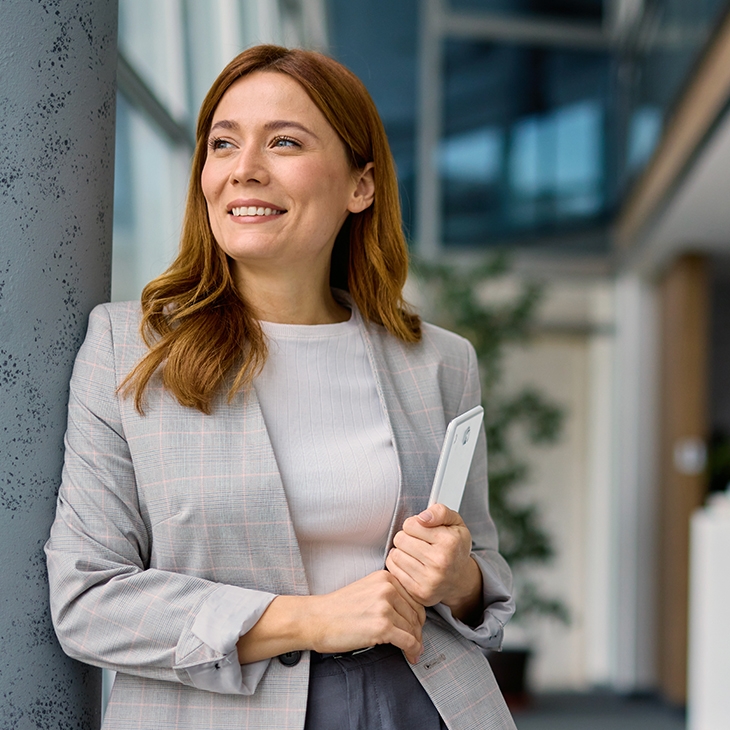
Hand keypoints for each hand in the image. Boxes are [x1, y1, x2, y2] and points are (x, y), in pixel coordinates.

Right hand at [237, 570, 424, 664]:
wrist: (316, 619)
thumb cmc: (337, 608)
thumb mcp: (367, 590)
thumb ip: (388, 595)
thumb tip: (411, 613)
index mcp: (385, 577)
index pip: (414, 597)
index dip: (417, 615)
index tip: (416, 626)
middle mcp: (387, 588)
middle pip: (416, 613)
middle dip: (417, 630)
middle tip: (415, 642)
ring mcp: (385, 607)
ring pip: (413, 628)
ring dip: (415, 642)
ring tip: (412, 651)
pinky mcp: (382, 626)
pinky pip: (408, 641)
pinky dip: (412, 650)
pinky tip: (410, 655)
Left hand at [385, 503, 482, 620]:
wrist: (460, 578)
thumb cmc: (455, 547)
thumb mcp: (455, 522)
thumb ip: (440, 511)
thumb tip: (422, 518)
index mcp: (449, 542)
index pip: (410, 524)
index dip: (414, 524)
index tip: (422, 530)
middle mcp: (441, 562)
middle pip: (400, 539)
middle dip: (406, 537)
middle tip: (417, 542)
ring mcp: (430, 580)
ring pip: (395, 554)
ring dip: (401, 551)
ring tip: (414, 553)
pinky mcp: (420, 592)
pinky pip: (393, 570)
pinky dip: (398, 564)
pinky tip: (409, 563)